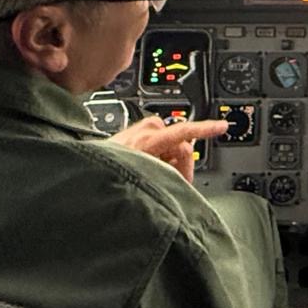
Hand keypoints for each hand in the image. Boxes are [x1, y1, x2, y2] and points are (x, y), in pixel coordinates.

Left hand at [109, 117, 229, 183]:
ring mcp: (135, 131)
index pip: (183, 130)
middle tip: (169, 177)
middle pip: (179, 140)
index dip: (205, 129)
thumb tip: (187, 156)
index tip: (221, 126)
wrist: (86, 181)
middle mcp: (141, 130)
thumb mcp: (151, 179)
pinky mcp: (131, 135)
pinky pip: (155, 143)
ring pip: (167, 143)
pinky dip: (156, 156)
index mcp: (146, 140)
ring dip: (166, 158)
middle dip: (178, 158)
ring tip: (152, 174)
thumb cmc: (112, 181)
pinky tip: (146, 168)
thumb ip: (176, 168)